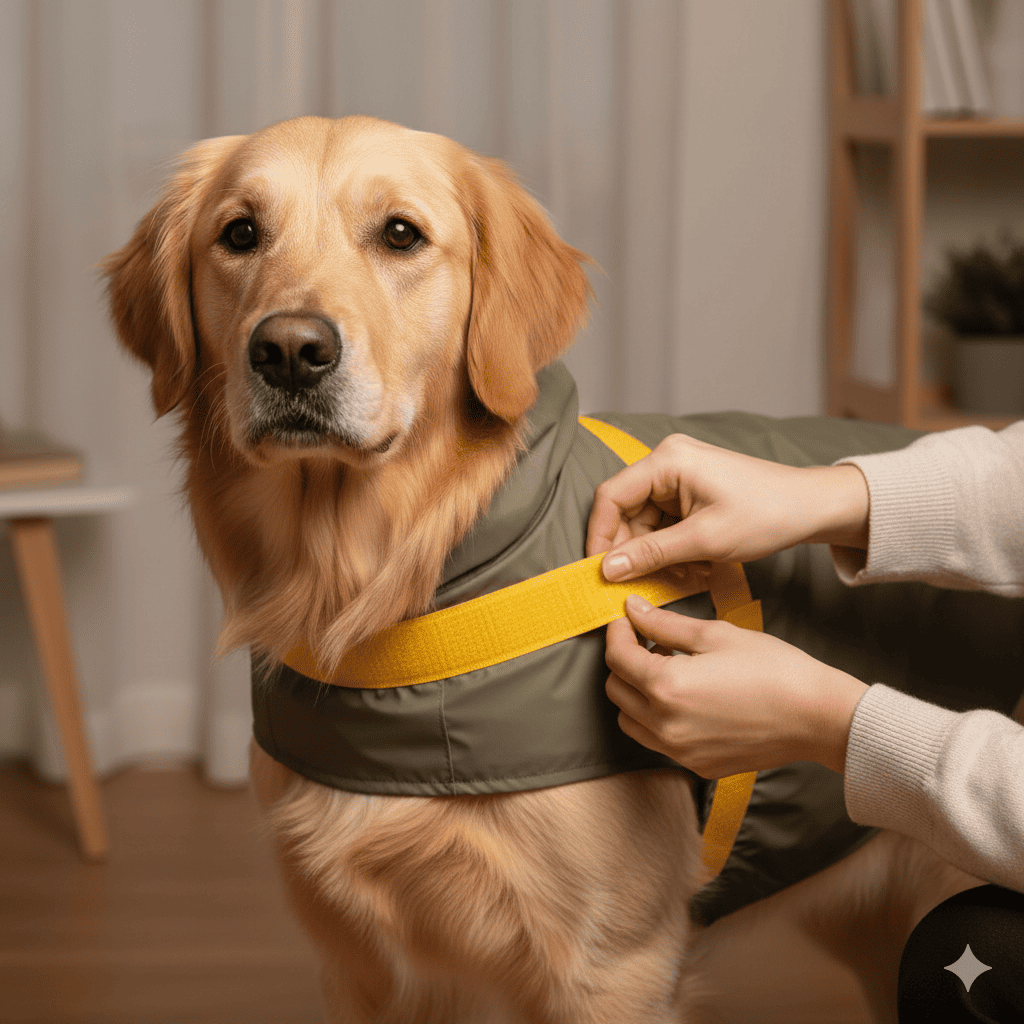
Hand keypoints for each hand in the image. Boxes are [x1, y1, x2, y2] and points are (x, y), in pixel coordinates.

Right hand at [586, 433, 868, 580]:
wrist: (811, 507)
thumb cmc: (766, 514)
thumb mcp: (704, 541)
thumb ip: (650, 554)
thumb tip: (606, 569)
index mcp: (668, 461)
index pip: (611, 496)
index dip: (599, 535)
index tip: (598, 571)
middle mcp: (668, 461)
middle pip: (626, 510)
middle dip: (633, 550)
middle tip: (639, 584)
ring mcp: (679, 475)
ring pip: (645, 522)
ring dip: (656, 554)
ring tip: (681, 577)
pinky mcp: (690, 491)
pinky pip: (664, 523)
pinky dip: (672, 549)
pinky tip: (692, 568)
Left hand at [604, 596, 868, 776]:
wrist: (816, 717)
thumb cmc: (773, 669)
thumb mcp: (716, 635)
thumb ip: (665, 624)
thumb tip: (633, 609)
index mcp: (667, 686)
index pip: (617, 657)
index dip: (617, 632)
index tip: (627, 620)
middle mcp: (665, 725)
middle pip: (616, 690)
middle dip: (624, 662)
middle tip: (647, 642)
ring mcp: (679, 751)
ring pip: (630, 721)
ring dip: (635, 693)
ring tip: (666, 670)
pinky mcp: (696, 765)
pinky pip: (657, 741)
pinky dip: (657, 719)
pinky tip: (685, 698)